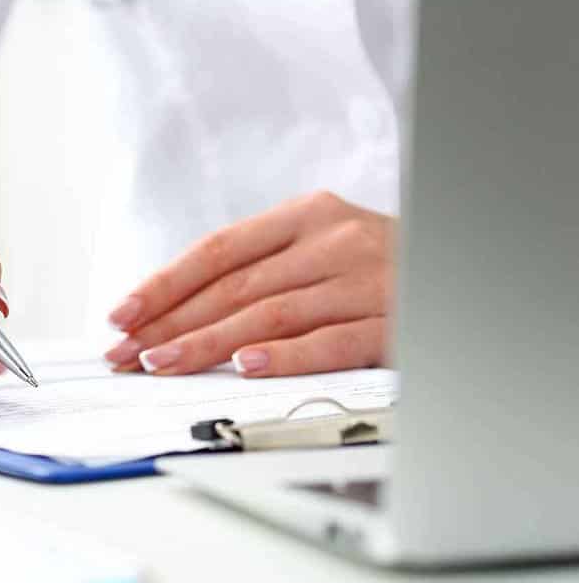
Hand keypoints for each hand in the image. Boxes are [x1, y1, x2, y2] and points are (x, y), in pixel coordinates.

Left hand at [104, 192, 393, 377]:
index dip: (165, 284)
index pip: (218, 251)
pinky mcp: (394, 322)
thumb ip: (261, 268)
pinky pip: (331, 342)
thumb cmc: (373, 267)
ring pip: (271, 315)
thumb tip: (174, 310)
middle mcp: (334, 241)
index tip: (121, 315)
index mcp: (306, 216)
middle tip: (127, 353)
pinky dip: (286, 355)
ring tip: (162, 363)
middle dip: (172, 324)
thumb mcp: (318, 248)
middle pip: (235, 287)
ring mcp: (366, 280)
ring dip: (208, 343)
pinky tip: (246, 366)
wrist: (460, 269)